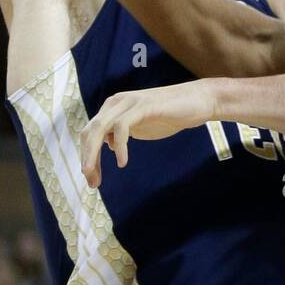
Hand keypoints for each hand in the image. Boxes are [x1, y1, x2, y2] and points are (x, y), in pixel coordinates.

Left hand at [80, 81, 217, 185]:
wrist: (198, 102)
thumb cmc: (170, 115)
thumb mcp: (140, 126)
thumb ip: (123, 132)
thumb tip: (108, 143)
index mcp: (113, 108)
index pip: (90, 132)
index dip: (87, 156)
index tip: (91, 178)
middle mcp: (117, 102)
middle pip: (90, 131)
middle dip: (87, 158)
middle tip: (91, 182)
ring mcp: (129, 102)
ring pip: (100, 127)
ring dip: (94, 154)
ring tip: (98, 177)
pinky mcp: (143, 106)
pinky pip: (122, 126)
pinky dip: (119, 146)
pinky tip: (123, 162)